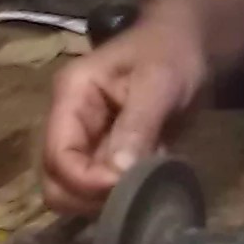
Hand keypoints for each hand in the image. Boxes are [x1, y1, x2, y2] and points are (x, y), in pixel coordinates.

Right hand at [41, 17, 207, 213]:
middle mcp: (69, 123)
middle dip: (91, 196)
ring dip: (107, 199)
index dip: (87, 181)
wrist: (186, 44)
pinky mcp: (104, 155)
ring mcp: (85, 142)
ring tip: (145, 180)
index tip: (126, 187)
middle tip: (135, 193)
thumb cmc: (170, 53)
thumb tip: (118, 173)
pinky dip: (122, 194)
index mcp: (71, 97)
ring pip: (75, 192)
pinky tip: (149, 178)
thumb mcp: (159, 82)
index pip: (59, 155)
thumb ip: (138, 125)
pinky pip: (100, 189)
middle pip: (56, 182)